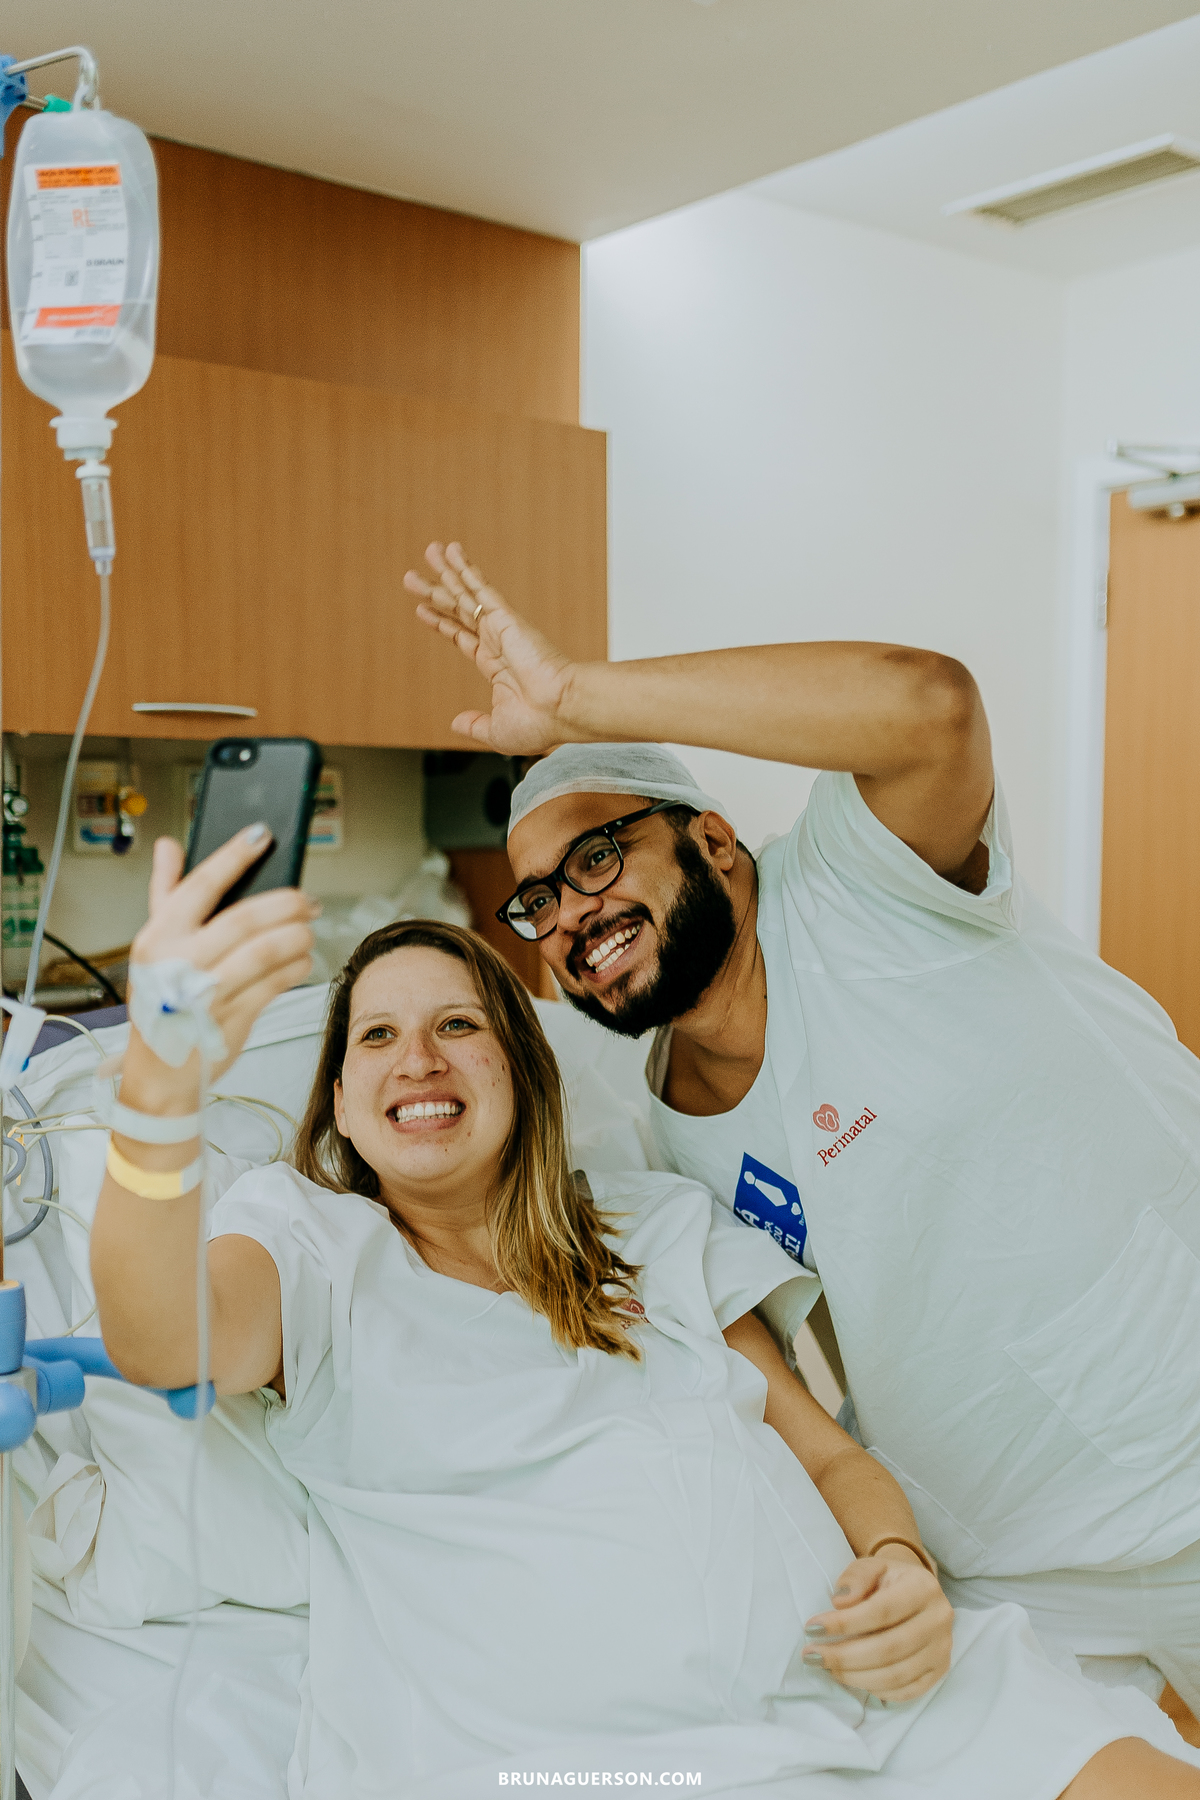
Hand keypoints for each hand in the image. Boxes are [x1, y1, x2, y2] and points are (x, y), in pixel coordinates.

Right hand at [124, 829, 317, 1091]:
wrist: (159, 1072)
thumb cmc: (160, 1002)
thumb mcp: (153, 947)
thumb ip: (165, 893)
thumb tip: (167, 846)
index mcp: (158, 937)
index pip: (199, 885)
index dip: (233, 856)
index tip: (261, 834)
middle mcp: (179, 963)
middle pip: (243, 919)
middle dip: (285, 903)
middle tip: (307, 899)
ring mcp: (206, 994)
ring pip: (265, 952)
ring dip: (297, 935)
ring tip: (308, 929)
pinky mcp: (233, 1020)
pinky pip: (275, 985)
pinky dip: (297, 967)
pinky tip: (304, 959)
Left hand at [404, 541, 578, 753]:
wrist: (562, 709)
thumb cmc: (541, 724)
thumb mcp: (498, 731)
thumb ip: (476, 725)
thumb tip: (457, 723)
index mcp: (499, 668)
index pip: (464, 638)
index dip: (443, 623)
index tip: (424, 609)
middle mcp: (499, 643)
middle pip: (460, 610)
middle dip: (437, 591)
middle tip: (413, 576)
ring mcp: (502, 628)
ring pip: (466, 595)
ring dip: (446, 573)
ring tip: (429, 551)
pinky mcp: (506, 618)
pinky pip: (481, 588)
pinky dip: (466, 569)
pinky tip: (452, 553)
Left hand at [802, 1552, 952, 1702]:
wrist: (916, 1592)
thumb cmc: (888, 1579)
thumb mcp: (871, 1566)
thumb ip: (854, 1578)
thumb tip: (840, 1603)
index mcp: (923, 1588)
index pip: (881, 1611)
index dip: (845, 1624)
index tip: (811, 1628)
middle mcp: (938, 1620)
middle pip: (888, 1649)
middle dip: (844, 1656)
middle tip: (812, 1656)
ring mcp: (942, 1650)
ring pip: (895, 1675)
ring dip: (855, 1677)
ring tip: (827, 1668)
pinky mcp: (939, 1672)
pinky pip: (906, 1692)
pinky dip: (876, 1689)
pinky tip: (853, 1679)